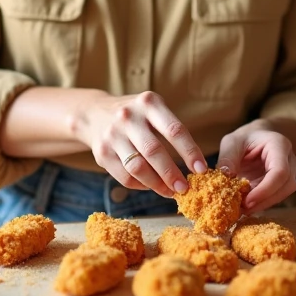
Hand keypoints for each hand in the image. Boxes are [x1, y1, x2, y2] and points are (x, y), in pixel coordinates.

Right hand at [69, 91, 208, 197]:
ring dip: (157, 184)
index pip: (174, 130)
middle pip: (154, 151)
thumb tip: (195, 166)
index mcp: (148, 103)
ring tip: (170, 192)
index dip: (190, 152)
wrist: (94, 113)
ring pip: (138, 167)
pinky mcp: (102, 153)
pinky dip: (141, 186)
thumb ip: (172, 131)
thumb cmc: (137, 115)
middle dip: (172, 173)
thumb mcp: (153, 110)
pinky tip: (151, 186)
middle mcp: (128, 117)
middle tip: (185, 189)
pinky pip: (125, 177)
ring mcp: (112, 135)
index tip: (201, 169)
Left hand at [216, 118, 295, 214]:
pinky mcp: (282, 183)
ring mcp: (288, 172)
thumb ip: (228, 157)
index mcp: (279, 144)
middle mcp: (289, 159)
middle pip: (285, 186)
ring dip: (263, 204)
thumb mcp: (232, 142)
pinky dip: (261, 203)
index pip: (280, 171)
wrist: (254, 137)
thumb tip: (225, 177)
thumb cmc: (244, 137)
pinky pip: (275, 196)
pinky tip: (245, 206)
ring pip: (282, 194)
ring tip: (241, 209)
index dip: (265, 190)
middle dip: (264, 200)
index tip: (247, 201)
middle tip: (242, 209)